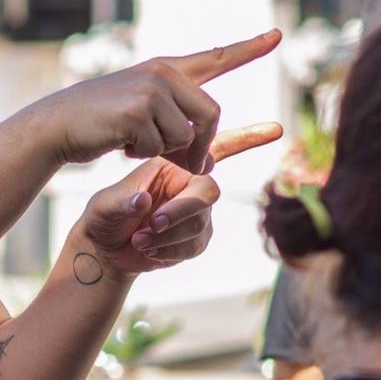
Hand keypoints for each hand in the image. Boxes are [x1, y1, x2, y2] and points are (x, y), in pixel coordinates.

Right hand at [48, 30, 281, 173]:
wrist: (56, 124)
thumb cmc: (98, 123)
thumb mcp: (141, 114)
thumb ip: (176, 124)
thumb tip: (207, 158)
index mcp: (165, 69)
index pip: (215, 57)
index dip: (249, 48)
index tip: (278, 35)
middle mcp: (162, 74)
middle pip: (211, 115)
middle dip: (200, 146)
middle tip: (186, 164)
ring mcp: (150, 91)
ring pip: (185, 136)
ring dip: (163, 151)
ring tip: (132, 142)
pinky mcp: (137, 111)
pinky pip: (160, 147)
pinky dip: (143, 155)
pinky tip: (119, 143)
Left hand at [78, 123, 283, 279]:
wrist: (104, 249)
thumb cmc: (103, 217)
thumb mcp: (103, 206)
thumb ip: (121, 203)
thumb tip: (144, 202)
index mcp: (171, 163)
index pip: (211, 150)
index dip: (246, 138)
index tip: (277, 129)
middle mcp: (189, 184)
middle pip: (207, 192)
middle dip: (182, 211)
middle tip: (152, 224)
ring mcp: (197, 213)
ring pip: (200, 223)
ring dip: (168, 236)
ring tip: (139, 239)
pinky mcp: (197, 238)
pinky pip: (195, 246)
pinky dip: (169, 251)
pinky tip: (148, 250)